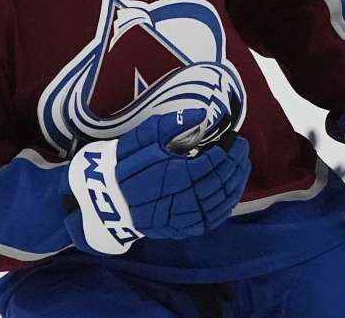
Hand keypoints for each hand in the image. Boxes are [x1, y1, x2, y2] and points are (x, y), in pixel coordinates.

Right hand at [65, 109, 250, 253]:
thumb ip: (172, 124)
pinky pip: (210, 220)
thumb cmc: (123, 164)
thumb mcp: (142, 137)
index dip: (227, 151)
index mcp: (170, 175)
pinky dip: (225, 205)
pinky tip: (231, 191)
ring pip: (217, 203)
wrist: (102, 200)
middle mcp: (177, 201)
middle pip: (217, 183)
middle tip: (242, 148)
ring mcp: (178, 219)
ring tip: (241, 166)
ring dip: (235, 184)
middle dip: (234, 165)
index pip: (210, 164)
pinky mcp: (178, 230)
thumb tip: (202, 115)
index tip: (234, 139)